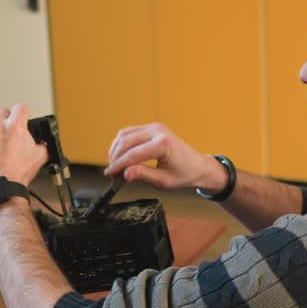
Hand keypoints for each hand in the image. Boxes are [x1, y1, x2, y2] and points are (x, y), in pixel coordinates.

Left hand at [0, 104, 47, 187]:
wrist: (2, 189)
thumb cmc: (17, 175)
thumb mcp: (39, 157)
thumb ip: (43, 144)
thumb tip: (44, 141)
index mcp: (15, 127)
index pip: (20, 107)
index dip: (21, 114)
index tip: (20, 119)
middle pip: (0, 111)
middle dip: (4, 121)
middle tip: (5, 134)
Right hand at [103, 123, 222, 191]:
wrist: (197, 166)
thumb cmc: (184, 174)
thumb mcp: (163, 180)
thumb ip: (142, 175)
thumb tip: (124, 174)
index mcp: (163, 144)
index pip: (133, 154)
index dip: (118, 166)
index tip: (109, 174)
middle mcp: (158, 131)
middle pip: (126, 142)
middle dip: (115, 158)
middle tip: (112, 174)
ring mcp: (155, 127)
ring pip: (124, 135)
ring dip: (116, 150)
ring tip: (115, 167)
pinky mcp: (152, 127)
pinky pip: (130, 132)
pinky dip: (122, 144)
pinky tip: (120, 156)